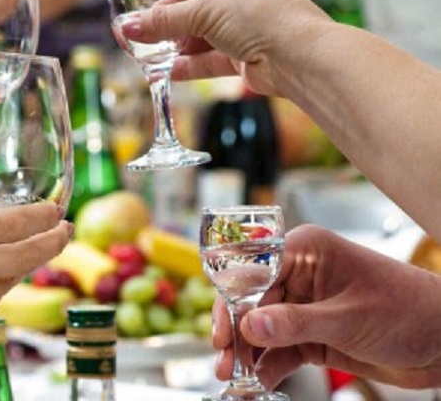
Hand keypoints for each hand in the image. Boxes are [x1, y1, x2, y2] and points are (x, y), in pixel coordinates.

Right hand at [120, 0, 332, 96]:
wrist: (300, 60)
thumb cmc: (264, 18)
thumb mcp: (205, 12)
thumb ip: (165, 20)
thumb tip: (130, 26)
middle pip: (207, 1)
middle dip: (177, 16)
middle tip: (150, 25)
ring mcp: (255, 27)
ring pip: (209, 32)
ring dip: (182, 42)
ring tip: (153, 49)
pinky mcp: (252, 56)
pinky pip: (216, 57)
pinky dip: (193, 64)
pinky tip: (169, 70)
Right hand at [211, 225, 440, 388]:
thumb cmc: (411, 311)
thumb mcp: (350, 318)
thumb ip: (296, 323)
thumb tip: (249, 326)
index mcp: (307, 252)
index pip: (253, 270)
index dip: (233, 300)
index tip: (224, 331)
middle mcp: (300, 275)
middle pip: (250, 303)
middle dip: (237, 334)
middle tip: (225, 363)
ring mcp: (304, 306)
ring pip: (260, 330)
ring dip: (248, 355)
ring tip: (236, 380)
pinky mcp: (311, 334)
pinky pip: (278, 350)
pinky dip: (267, 368)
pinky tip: (258, 384)